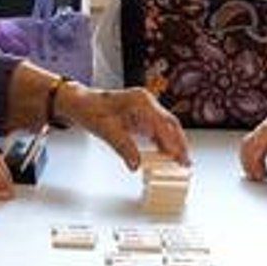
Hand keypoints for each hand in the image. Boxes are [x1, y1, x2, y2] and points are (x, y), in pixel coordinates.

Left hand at [56, 83, 188, 168]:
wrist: (81, 102)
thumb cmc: (90, 109)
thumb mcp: (106, 130)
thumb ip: (123, 147)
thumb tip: (136, 164)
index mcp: (140, 101)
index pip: (162, 124)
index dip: (172, 143)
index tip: (179, 158)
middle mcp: (146, 102)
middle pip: (170, 124)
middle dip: (179, 144)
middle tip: (185, 162)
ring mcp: (145, 107)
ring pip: (166, 127)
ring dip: (173, 144)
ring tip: (179, 162)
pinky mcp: (142, 114)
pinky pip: (157, 129)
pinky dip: (162, 141)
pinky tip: (165, 154)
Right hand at [240, 105, 266, 180]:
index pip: (260, 136)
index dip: (256, 156)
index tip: (260, 174)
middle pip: (249, 141)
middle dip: (249, 162)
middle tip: (257, 179)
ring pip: (249, 145)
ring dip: (249, 162)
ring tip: (258, 178)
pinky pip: (256, 148)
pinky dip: (255, 161)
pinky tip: (262, 173)